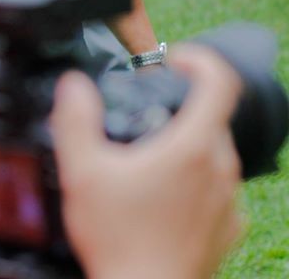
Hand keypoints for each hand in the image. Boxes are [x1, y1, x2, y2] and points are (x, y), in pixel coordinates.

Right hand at [51, 46, 242, 278]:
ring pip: (215, 151)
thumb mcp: (82, 172)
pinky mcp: (227, 229)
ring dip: (187, 144)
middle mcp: (220, 170)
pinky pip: (217, 188)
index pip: (221, 79)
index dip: (198, 58)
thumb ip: (75, 119)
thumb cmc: (119, 243)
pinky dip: (194, 180)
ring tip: (147, 159)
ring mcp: (228, 202)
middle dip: (180, 106)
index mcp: (194, 146)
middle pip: (212, 115)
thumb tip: (73, 84)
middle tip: (144, 115)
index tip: (172, 62)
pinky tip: (160, 195)